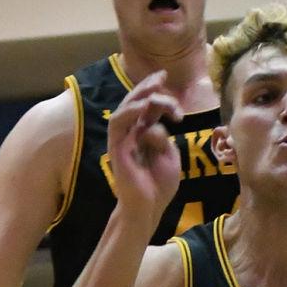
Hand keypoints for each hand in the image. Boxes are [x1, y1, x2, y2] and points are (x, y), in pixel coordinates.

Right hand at [106, 71, 183, 225]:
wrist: (148, 208)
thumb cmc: (159, 185)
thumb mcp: (170, 156)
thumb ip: (164, 136)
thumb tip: (158, 124)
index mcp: (143, 133)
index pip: (147, 106)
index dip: (155, 90)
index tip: (166, 78)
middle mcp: (130, 133)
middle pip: (135, 102)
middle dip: (148, 86)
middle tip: (162, 78)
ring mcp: (122, 139)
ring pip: (126, 108)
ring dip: (141, 96)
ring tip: (157, 91)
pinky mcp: (116, 147)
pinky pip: (119, 124)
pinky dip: (130, 113)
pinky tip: (144, 108)